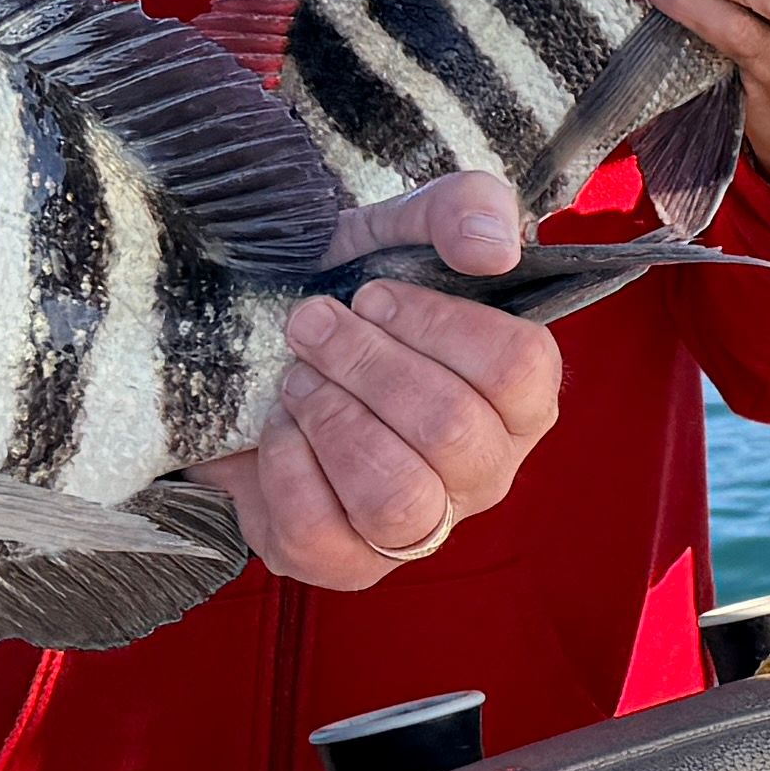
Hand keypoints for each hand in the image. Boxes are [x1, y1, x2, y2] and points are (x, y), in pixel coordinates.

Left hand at [203, 170, 563, 588]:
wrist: (249, 349)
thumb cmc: (345, 294)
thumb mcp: (399, 230)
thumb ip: (464, 207)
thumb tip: (493, 247)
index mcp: (518, 397)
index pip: (520, 371)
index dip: (438, 326)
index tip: (371, 294)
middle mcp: (483, 472)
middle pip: (452, 433)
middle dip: (366, 366)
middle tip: (312, 324)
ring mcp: (418, 528)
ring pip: (398, 499)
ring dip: (333, 421)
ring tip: (298, 379)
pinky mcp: (342, 563)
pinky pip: (322, 535)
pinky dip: (287, 468)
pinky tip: (279, 429)